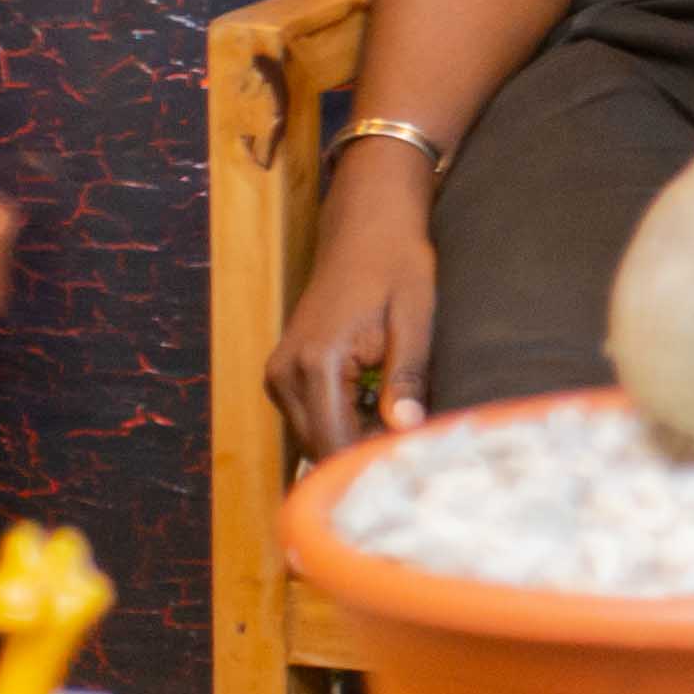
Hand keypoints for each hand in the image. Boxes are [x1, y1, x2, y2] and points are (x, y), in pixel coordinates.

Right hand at [271, 148, 439, 459]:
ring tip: (403, 424)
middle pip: (320, 447)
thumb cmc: (396, 266)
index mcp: (315, 363)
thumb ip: (407, 376)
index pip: (335, 442)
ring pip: (314, 436)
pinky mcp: (283, 372)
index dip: (371, 462)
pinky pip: (311, 416)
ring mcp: (278, 374)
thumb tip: (405, 430)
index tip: (412, 466)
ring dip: (354, 440)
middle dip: (364, 456)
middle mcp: (284, 373)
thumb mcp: (414, 319)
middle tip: (415, 449)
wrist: (365, 228)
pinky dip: (344, 422)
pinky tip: (382, 408)